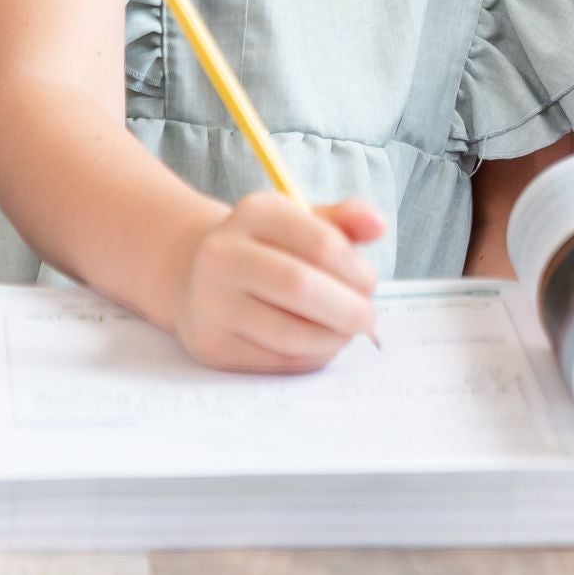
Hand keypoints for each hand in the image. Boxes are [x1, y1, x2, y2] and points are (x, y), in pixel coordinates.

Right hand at [169, 192, 384, 372]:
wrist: (196, 274)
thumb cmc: (266, 248)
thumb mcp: (300, 221)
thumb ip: (343, 221)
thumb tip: (377, 225)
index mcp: (255, 213)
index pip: (320, 243)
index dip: (356, 269)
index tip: (370, 282)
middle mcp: (224, 254)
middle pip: (301, 288)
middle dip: (348, 309)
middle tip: (367, 317)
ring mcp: (212, 302)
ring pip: (290, 334)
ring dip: (332, 339)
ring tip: (343, 331)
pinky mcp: (212, 345)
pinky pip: (276, 362)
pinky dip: (309, 357)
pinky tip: (317, 343)